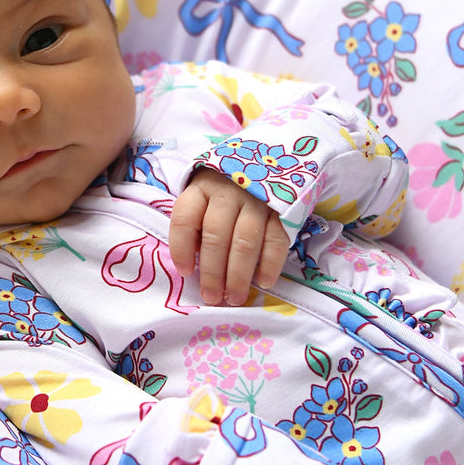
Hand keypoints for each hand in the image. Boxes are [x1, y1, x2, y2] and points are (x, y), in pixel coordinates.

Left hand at [169, 168, 288, 305]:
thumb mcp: (202, 201)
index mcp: (201, 189)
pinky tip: (264, 282)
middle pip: (216, 235)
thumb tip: (192, 267)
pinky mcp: (282, 209)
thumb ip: (195, 228)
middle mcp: (228, 192)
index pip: (185, 218)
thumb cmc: (223, 194)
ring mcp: (257, 199)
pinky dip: (270, 264)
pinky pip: (276, 239)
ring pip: (246, 241)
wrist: (263, 167)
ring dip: (239, 274)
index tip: (185, 272)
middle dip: (213, 272)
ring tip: (234, 297)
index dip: (182, 248)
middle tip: (212, 297)